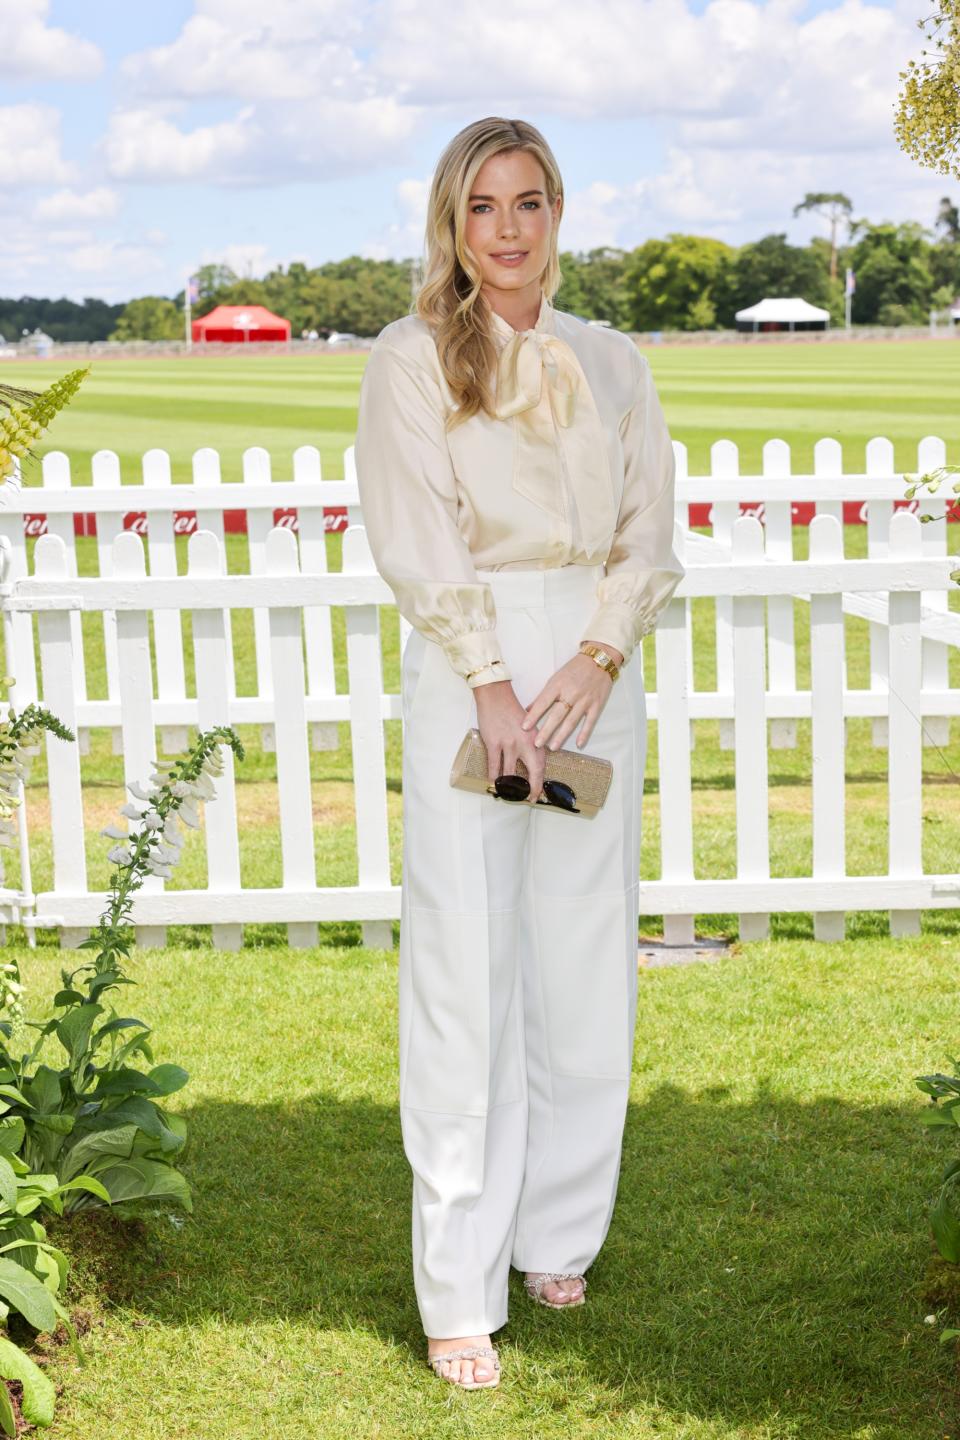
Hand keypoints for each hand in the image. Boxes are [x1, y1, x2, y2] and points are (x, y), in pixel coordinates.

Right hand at [473, 680, 547, 802]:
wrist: (496, 696)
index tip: (537, 794)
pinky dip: (493, 777)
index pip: (541, 767)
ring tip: (506, 794)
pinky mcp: (494, 743)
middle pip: (532, 773)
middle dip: (530, 790)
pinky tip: (492, 783)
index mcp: (536, 740)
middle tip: (527, 799)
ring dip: (508, 786)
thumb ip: (531, 744)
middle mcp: (526, 744)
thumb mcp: (529, 727)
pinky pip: (494, 766)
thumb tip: (531, 763)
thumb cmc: (512, 710)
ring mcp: (510, 744)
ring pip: (510, 773)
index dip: (539, 783)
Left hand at [520, 644, 622, 752]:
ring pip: (572, 721)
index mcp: (558, 685)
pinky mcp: (597, 705)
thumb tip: (528, 709)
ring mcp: (585, 700)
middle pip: (557, 715)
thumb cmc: (574, 669)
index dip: (533, 715)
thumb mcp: (556, 678)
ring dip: (562, 735)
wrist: (599, 660)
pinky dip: (585, 733)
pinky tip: (579, 744)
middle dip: (546, 730)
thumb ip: (543, 695)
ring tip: (553, 747)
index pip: (543, 702)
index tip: (524, 727)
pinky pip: (590, 722)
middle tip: (537, 744)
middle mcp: (571, 693)